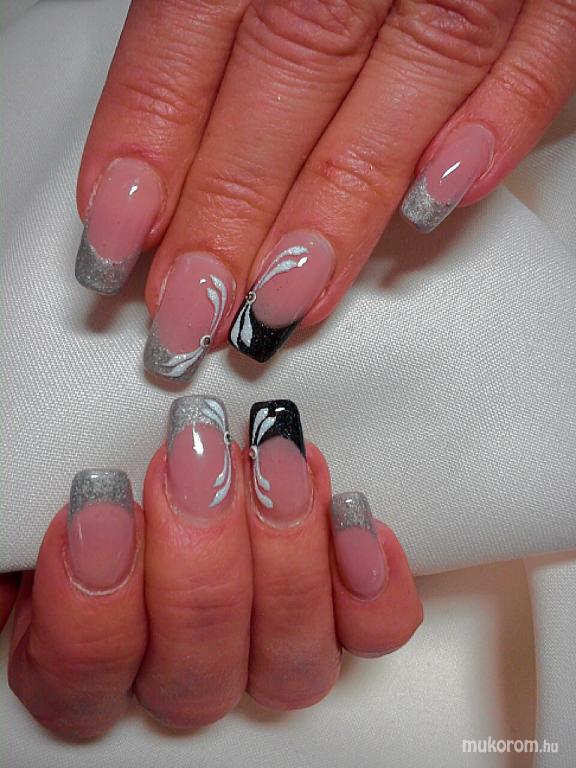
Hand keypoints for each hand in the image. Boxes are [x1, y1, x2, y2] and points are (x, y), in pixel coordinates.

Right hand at [7, 397, 421, 739]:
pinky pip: (370, 631)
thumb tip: (21, 553)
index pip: (84, 674)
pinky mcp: (341, 612)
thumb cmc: (112, 477)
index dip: (92, 600)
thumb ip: (21, 528)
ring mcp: (268, 646)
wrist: (187, 453)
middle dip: (197, 550)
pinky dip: (368, 581)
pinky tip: (347, 512)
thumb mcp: (37, 500)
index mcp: (95, 657)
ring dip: (283, 552)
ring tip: (274, 460)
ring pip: (287, 658)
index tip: (99, 502)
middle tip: (195, 453)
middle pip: (194, 662)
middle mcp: (184, 667)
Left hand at [74, 0, 575, 378]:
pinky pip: (534, 61)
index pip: (191, 31)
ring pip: (400, 91)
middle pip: (285, 80)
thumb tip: (157, 162)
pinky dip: (492, 130)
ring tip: (281, 303)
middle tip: (192, 310)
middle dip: (229, 212)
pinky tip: (433, 204)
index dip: (149, 142)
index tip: (119, 240)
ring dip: (335, 211)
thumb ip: (214, 31)